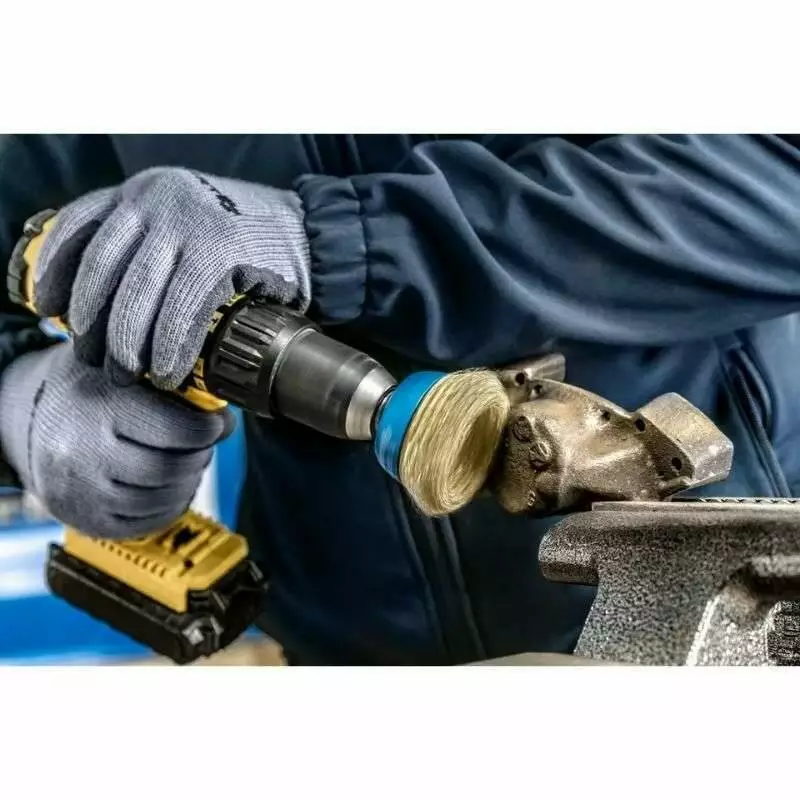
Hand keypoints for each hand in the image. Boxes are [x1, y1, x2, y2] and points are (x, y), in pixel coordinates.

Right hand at [0, 343, 233, 538]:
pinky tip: (168, 485)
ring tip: (185, 461)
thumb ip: (175, 390)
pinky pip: (147, 523)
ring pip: (163, 500)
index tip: (217, 423)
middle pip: (171, 469)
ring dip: (188, 482)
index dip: (207, 429)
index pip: (175, 430)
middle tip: (202, 443)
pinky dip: (169, 505)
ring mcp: (82, 492)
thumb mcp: (125, 372)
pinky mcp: (86, 519)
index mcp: (99, 408)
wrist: (30, 420)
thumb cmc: (87, 390)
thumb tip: (225, 422)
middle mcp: (84, 454)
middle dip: (199, 457)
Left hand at [33, 167, 310, 389]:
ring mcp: (189, 222)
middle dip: (94, 325)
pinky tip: (168, 371)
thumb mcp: (184, 227)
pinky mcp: (221, 250)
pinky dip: (171, 346)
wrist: (309, 233)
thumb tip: (100, 301)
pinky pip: (182, 309)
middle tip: (98, 362)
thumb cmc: (245, 241)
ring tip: (131, 375)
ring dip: (129, 344)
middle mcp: (158, 198)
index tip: (46, 309)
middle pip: (103, 270)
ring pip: (137, 293)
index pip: (79, 229)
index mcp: (142, 192)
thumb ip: (147, 246)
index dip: (56, 273)